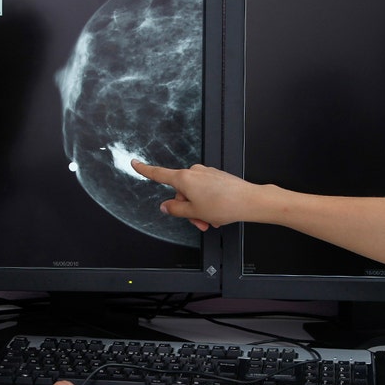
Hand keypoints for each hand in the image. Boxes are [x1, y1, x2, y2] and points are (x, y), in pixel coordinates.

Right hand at [131, 159, 257, 229]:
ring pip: (194, 194)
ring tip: (211, 220)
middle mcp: (194, 172)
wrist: (249, 200)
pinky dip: (209, 203)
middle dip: (188, 209)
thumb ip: (175, 209)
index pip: (158, 174)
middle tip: (199, 221)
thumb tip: (166, 206)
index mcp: (184, 178)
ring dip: (200, 209)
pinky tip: (218, 213)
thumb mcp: (193, 212)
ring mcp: (207, 173)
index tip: (135, 163)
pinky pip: (206, 191)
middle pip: (181, 193)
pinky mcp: (217, 177)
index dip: (145, 170)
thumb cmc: (224, 204)